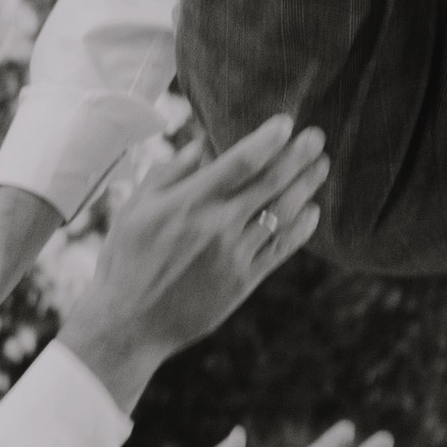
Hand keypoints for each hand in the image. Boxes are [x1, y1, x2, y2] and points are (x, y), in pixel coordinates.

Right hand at [61, 118, 327, 415]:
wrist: (129, 323)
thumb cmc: (126, 259)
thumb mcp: (135, 208)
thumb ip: (170, 172)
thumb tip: (203, 142)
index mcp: (189, 203)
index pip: (240, 162)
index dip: (268, 140)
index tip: (286, 123)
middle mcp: (217, 226)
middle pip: (270, 183)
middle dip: (298, 157)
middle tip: (316, 137)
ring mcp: (234, 255)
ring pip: (282, 213)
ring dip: (305, 186)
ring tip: (320, 167)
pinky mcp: (243, 282)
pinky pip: (280, 249)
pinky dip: (301, 228)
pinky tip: (312, 211)